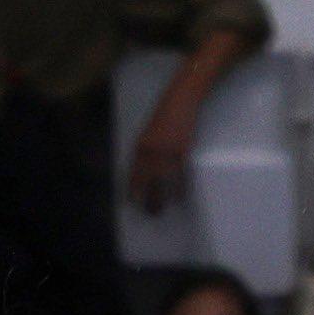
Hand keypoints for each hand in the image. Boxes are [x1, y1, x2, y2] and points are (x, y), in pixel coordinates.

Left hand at [129, 92, 199, 213]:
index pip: (132, 175)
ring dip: (161, 198)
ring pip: (161, 182)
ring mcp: (166, 152)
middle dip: (146, 199)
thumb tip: (144, 171)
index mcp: (139, 148)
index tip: (132, 203)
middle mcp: (149, 152)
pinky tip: (179, 199)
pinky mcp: (181, 151)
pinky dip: (179, 188)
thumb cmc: (164, 116)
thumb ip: (144, 151)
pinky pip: (179, 175)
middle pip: (145, 182)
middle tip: (148, 214)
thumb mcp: (147, 133)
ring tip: (161, 211)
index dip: (132, 190)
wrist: (180, 100)